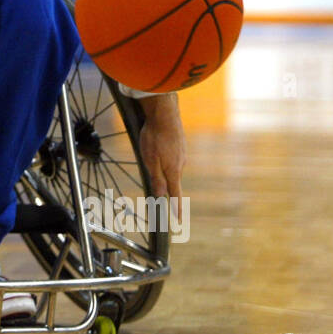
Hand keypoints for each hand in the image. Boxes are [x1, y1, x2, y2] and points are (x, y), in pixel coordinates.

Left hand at [137, 93, 185, 212]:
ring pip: (171, 167)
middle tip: (157, 186)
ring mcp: (181, 153)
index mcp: (173, 171)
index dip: (176, 209)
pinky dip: (165, 157)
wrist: (165, 112)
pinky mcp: (180, 144)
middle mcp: (180, 164)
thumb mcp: (151, 160)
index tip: (179, 221)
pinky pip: (172, 156)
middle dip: (166, 186)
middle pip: (172, 180)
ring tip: (152, 158)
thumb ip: (157, 179)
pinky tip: (158, 147)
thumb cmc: (155, 136)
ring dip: (163, 168)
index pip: (175, 195)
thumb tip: (161, 198)